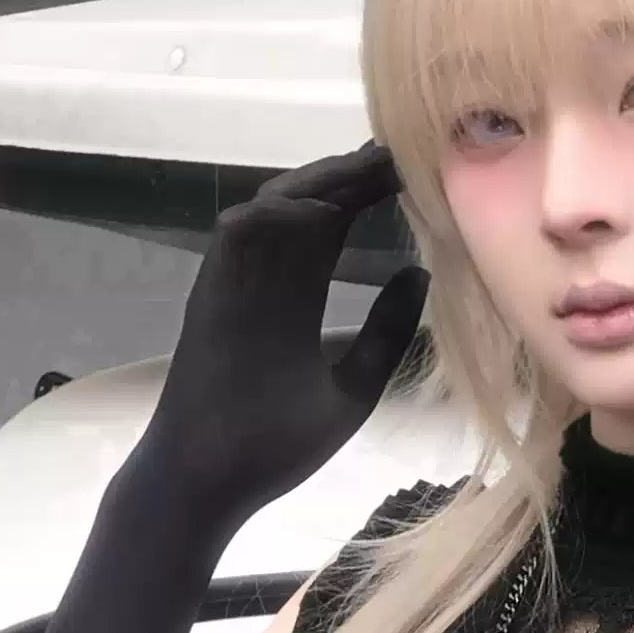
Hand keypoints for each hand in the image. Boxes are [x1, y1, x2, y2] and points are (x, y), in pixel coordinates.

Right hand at [145, 139, 429, 531]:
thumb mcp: (353, 385)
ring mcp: (236, 282)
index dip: (365, 199)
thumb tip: (422, 274)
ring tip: (370, 163)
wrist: (214, 483)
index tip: (411, 176)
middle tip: (401, 149)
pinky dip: (278, 211)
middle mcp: (265, 282)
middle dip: (351, 177)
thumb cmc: (275, 448)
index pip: (331, 231)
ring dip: (320, 182)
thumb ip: (384, 332)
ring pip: (275, 207)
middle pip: (307, 207)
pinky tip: (324, 206)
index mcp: (294, 301)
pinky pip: (239, 232)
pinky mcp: (212, 290)